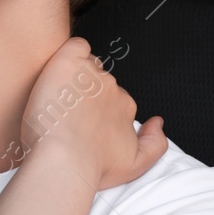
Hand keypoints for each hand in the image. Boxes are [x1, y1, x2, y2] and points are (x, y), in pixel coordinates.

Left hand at [19, 36, 166, 190]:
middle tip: (63, 110)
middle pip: (97, 81)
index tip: (80, 119)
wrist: (65, 160)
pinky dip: (68, 54)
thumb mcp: (133, 166)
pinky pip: (75, 47)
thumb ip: (155, 145)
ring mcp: (92, 74)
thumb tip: (158, 123)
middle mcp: (113, 88)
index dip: (94, 107)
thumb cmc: (90, 167)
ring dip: (71, 78)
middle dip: (83, 93)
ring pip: (83, 67)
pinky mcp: (71, 63)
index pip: (111, 97)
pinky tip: (59, 71)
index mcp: (125, 107)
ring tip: (55, 98)